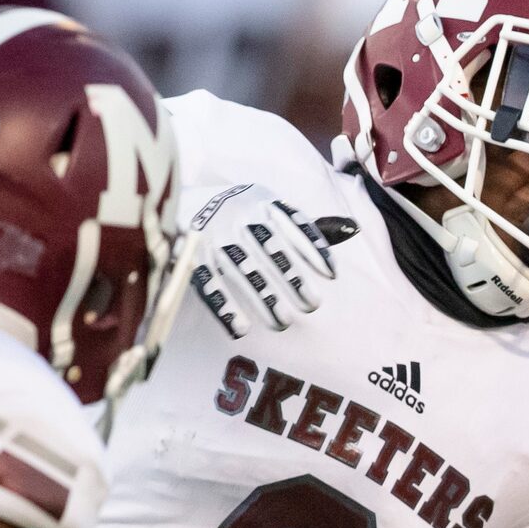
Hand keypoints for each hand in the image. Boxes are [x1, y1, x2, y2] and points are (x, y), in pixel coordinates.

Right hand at [188, 185, 351, 337]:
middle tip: (312, 305)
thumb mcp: (268, 205)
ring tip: (282, 323)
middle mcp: (236, 213)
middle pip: (270, 250)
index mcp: (261, 200)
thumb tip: (353, 228)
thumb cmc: (239, 209)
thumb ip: (304, 224)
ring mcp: (212, 233)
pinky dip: (224, 307)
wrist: (175, 198)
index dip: (313, 249)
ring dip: (262, 298)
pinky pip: (208, 282)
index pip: (293, 224)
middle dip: (291, 279)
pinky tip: (240, 330)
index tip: (332, 275)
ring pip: (241, 269)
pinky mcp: (190, 252)